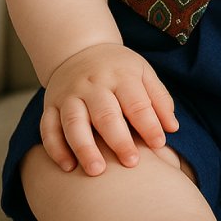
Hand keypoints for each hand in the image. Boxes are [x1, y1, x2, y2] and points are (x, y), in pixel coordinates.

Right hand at [41, 43, 178, 175]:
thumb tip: (172, 128)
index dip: (149, 124)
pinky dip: (55, 149)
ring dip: (84, 148)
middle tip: (131, 163)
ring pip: (74, 123)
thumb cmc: (118, 69)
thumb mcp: (143, 73)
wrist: (79, 49)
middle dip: (118, 140)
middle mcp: (93, 85)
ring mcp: (69, 95)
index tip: (159, 144)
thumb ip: (159, 99)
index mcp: (120, 75)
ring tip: (97, 171)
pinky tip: (67, 167)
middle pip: (105, 114)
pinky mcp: (50, 105)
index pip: (136, 102)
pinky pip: (48, 128)